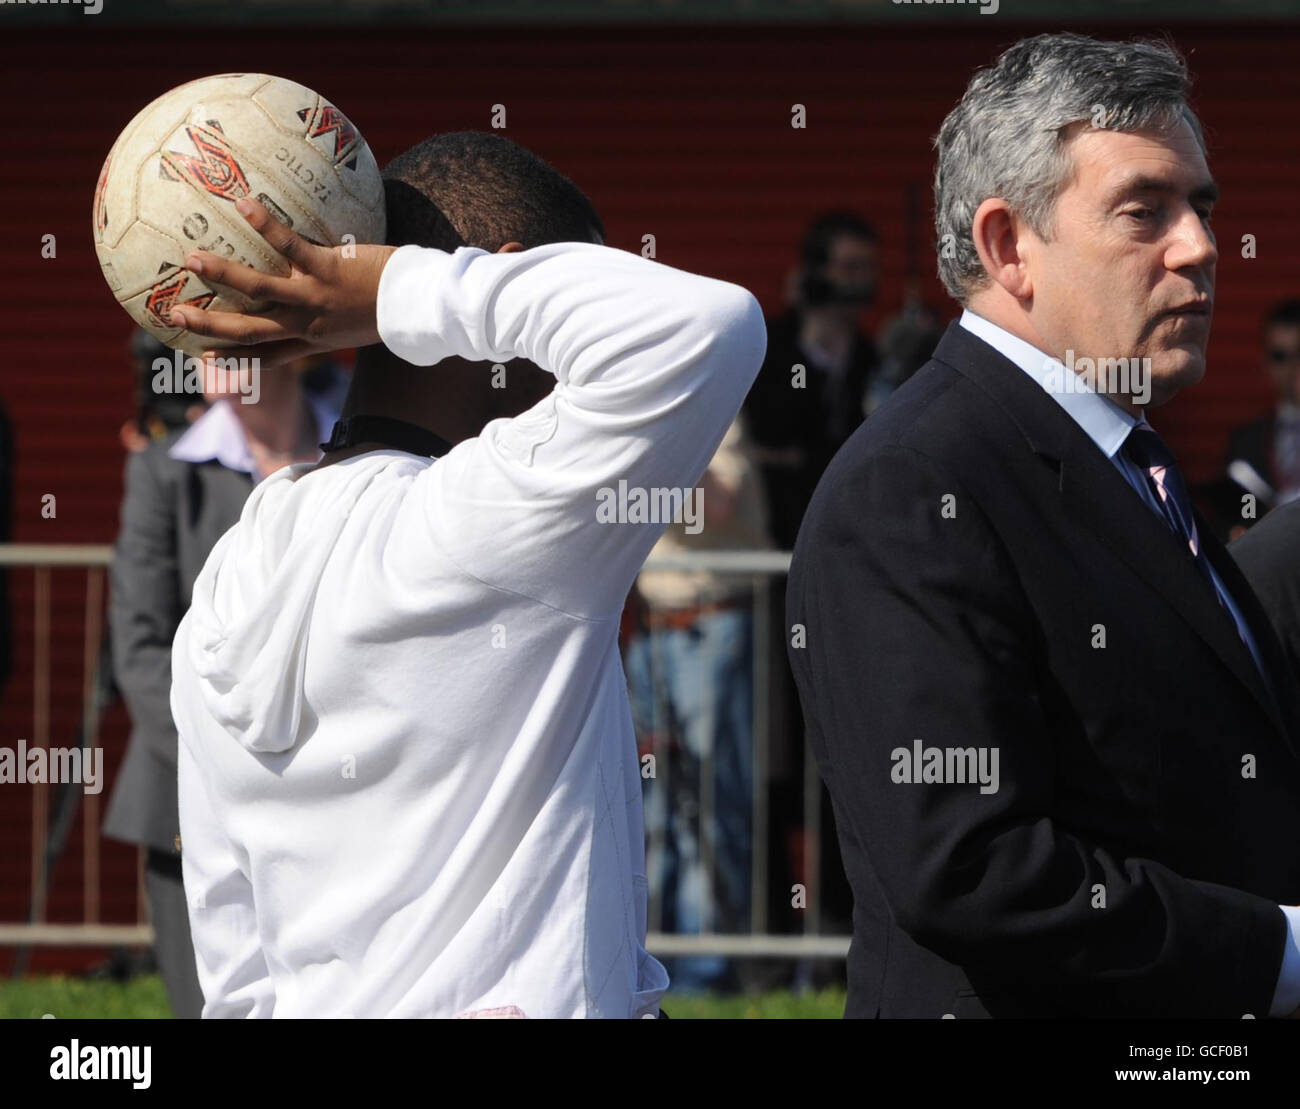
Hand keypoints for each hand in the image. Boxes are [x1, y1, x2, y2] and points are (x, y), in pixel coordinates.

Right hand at [168, 197, 396, 367]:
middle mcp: (308, 325)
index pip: (267, 356)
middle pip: (250, 330)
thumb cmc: (392, 308)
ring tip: (191, 259)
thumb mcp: (358, 326)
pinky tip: (243, 204)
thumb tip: (315, 290)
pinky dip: (266, 226)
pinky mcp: (328, 271)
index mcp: (314, 340)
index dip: (234, 359)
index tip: (203, 358)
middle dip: (211, 324)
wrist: (420, 305)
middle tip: (175, 314)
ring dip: (224, 275)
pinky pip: (291, 246)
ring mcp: (316, 299)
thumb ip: (332, 317)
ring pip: (261, 291)